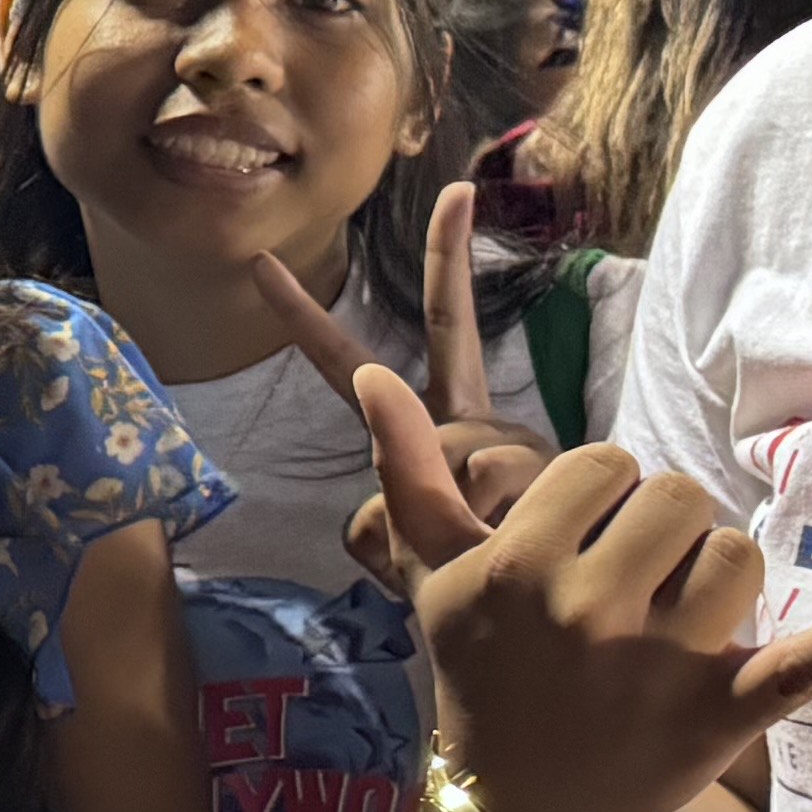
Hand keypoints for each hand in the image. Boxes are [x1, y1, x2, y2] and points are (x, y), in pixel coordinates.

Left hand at [269, 182, 553, 556]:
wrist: (553, 618)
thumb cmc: (468, 583)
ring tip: (480, 547)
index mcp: (424, 433)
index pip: (347, 370)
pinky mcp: (550, 462)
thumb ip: (374, 522)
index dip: (302, 320)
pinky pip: (487, 482)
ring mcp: (509, 435)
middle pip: (446, 327)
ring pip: (450, 448)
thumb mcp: (397, 555)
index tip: (257, 262)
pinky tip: (512, 543)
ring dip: (451, 516)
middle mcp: (467, 419)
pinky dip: (487, 527)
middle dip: (446, 256)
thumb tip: (410, 486)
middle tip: (459, 192)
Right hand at [347, 362, 811, 811]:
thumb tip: (371, 377)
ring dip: (718, 574)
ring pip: (734, 555)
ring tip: (679, 616)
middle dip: (660, 528)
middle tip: (630, 583)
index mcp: (517, 566)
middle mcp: (587, 610)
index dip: (597, 496)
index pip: (602, 466)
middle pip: (675, 498)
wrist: (527, 800)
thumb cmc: (485, 666)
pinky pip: (797, 666)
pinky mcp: (721, 715)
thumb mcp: (434, 576)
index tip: (577, 544)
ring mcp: (658, 664)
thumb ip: (406, 473)